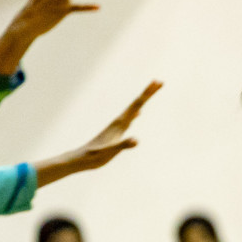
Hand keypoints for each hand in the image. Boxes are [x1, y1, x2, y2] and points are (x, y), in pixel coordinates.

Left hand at [34, 81, 161, 187]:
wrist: (81, 158)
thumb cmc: (95, 156)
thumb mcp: (110, 151)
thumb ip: (123, 145)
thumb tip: (135, 140)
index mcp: (119, 123)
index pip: (136, 105)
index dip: (147, 94)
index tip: (157, 83)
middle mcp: (119, 121)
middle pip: (136, 103)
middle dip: (148, 93)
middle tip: (159, 82)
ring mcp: (118, 126)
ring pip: (133, 109)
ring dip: (143, 101)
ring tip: (150, 94)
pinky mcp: (117, 131)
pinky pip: (130, 118)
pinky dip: (135, 113)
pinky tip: (138, 113)